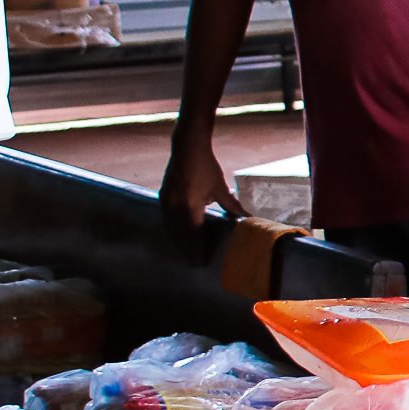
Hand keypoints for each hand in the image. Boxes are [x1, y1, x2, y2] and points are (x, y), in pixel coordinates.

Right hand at [158, 139, 241, 254]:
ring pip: (171, 228)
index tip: (198, 262)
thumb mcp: (220, 188)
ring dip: (178, 241)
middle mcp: (175, 207)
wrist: (187, 148)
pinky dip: (171, 229)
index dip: (195, 249)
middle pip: (180, 235)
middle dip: (186, 249)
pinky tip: (176, 233)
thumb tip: (246, 219)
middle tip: (192, 262)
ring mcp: (166, 202)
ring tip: (185, 251)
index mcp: (190, 207)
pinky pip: (166, 218)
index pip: (193, 234)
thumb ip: (231, 206)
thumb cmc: (205, 167)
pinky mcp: (163, 196)